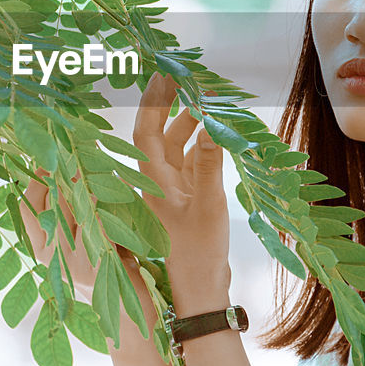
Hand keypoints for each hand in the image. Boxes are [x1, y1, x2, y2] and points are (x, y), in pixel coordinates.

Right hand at [18, 165, 119, 301]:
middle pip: (49, 204)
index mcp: (41, 248)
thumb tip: (72, 168)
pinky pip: (93, 225)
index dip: (35, 181)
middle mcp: (50, 256)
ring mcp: (70, 261)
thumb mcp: (82, 238)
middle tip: (72, 152)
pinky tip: (104, 189)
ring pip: (70, 211)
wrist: (125, 309)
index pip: (26, 208)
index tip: (47, 160)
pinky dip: (99, 204)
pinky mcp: (93, 265)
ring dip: (81, 184)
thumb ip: (71, 211)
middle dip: (60, 175)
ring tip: (89, 164)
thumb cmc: (106, 267)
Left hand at [131, 73, 230, 311]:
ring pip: (178, 147)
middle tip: (191, 78)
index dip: (153, 101)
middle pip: (161, 134)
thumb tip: (213, 124)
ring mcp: (171, 190)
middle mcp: (156, 182)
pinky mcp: (186, 199)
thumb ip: (211, 165)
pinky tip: (218, 132)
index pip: (146, 131)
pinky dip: (203, 145)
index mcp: (151, 182)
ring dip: (192, 124)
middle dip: (174, 105)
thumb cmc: (198, 253)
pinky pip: (192, 162)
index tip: (164, 73)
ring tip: (211, 100)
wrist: (199, 292)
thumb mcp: (208, 206)